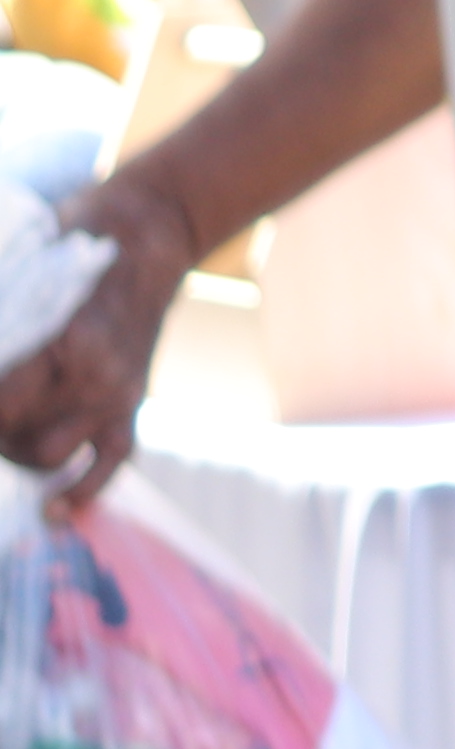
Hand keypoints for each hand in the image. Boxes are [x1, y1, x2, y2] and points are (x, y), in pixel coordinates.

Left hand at [0, 165, 189, 512]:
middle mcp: (93, 376)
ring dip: (12, 454)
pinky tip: (52, 511)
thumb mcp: (20, 272)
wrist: (146, 236)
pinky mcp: (133, 401)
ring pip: (49, 454)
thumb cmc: (68, 241)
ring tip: (0, 434)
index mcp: (62, 341)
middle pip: (12, 435)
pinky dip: (80, 492)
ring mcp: (117, 393)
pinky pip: (108, 462)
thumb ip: (5, 321)